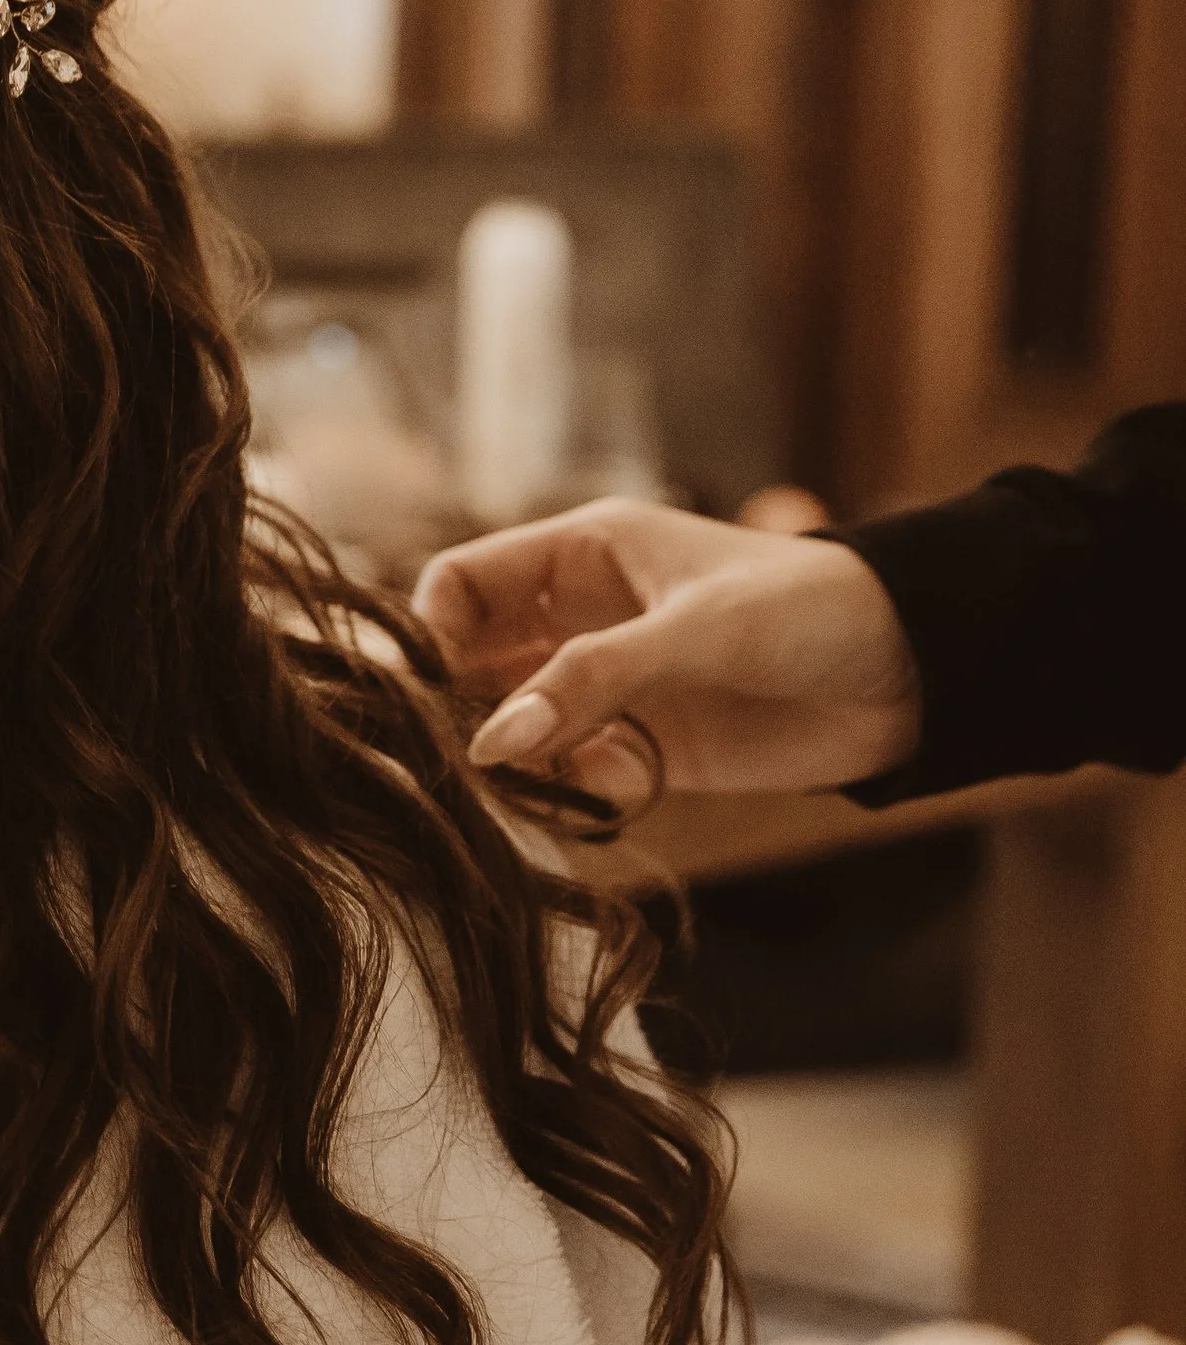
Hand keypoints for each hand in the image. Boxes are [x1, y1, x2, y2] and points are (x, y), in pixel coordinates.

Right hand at [411, 499, 922, 802]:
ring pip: (520, 726)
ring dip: (519, 760)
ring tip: (536, 784)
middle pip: (477, 662)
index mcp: (583, 553)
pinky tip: (614, 787)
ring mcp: (612, 685)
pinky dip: (574, 791)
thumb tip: (491, 743)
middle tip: (458, 758)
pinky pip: (575, 774)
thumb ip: (591, 682)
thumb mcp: (695, 632)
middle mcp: (582, 618)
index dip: (431, 632)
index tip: (427, 692)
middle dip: (463, 709)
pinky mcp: (648, 748)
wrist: (917, 672)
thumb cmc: (810, 611)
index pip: (462, 583)